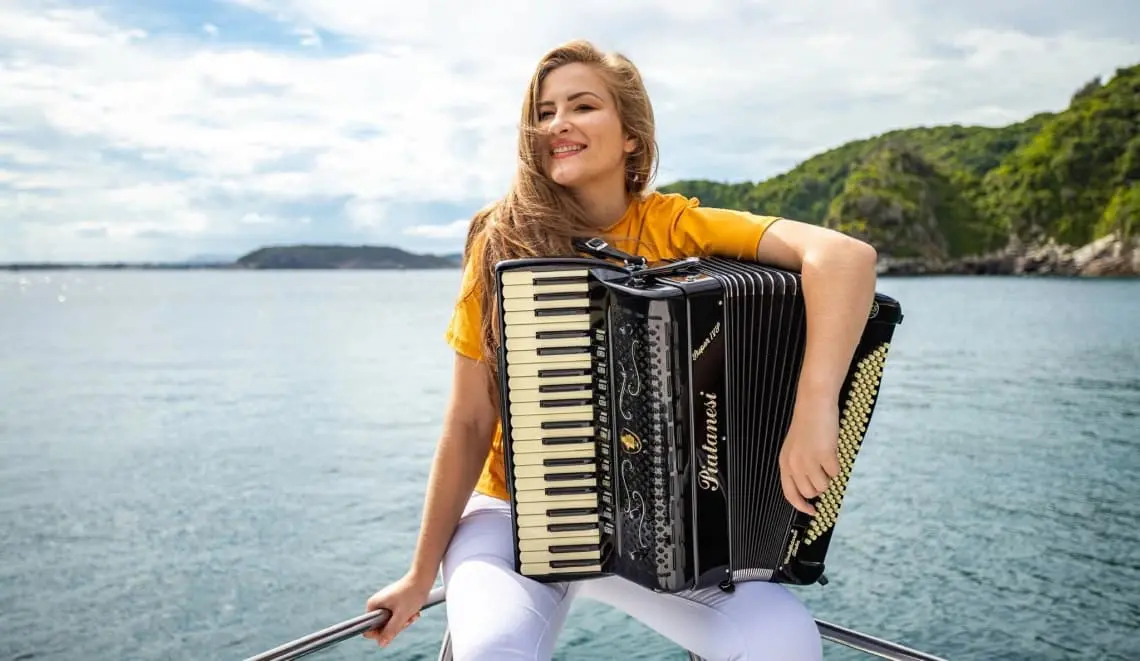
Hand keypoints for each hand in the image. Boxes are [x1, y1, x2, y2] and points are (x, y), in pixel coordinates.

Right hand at [361, 571, 433, 647]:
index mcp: (373, 605)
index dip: (382, 633)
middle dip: (397, 626)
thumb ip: (391, 630)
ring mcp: (385, 604)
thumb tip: (381, 644)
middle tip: (407, 618)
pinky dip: (406, 616)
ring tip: (412, 613)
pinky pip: (397, 617)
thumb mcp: (402, 615)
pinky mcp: (393, 604)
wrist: (423, 578)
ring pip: (392, 623)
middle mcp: (376, 604)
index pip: (369, 629)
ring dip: (404, 621)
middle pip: (383, 627)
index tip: (395, 626)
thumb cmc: (412, 594)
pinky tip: (414, 610)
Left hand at [778, 397, 840, 515]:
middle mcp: (794, 464)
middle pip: (809, 492)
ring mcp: (809, 461)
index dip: (801, 506)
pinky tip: (832, 452)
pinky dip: (837, 466)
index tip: (812, 511)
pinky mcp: (824, 455)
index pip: (790, 494)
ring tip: (827, 458)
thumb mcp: (795, 448)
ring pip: (823, 486)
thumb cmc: (808, 424)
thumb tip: (811, 490)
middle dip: (819, 486)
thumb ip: (798, 467)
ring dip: (828, 476)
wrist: (815, 404)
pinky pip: (836, 473)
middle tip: (823, 471)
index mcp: (785, 462)